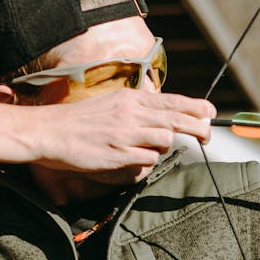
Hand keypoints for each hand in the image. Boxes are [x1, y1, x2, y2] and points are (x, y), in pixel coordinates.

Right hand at [24, 89, 214, 180]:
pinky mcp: (119, 154)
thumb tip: (160, 116)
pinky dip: (146, 161)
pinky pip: (147, 160)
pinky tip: (132, 159)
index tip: (210, 112)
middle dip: (197, 127)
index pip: (171, 101)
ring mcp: (126, 133)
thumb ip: (135, 109)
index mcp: (130, 98)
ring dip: (163, 146)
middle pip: (176, 119)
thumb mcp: (110, 104)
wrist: (49, 132)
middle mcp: (131, 112)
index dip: (195, 107)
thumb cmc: (79, 121)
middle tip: (208, 136)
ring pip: (165, 140)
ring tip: (149, 147)